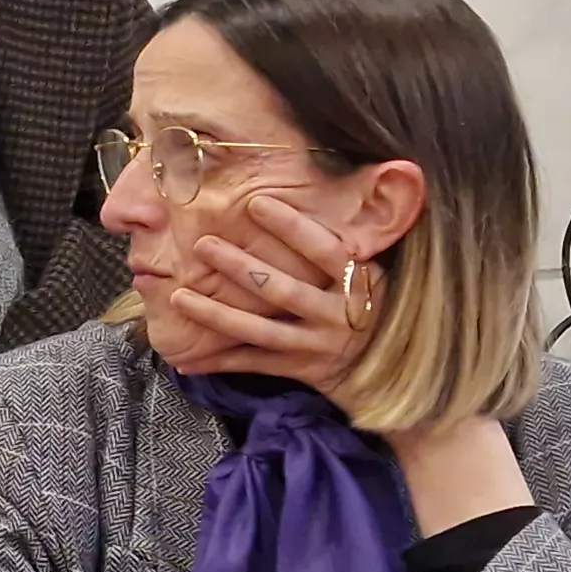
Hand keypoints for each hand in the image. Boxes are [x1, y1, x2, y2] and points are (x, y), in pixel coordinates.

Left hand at [158, 191, 368, 391]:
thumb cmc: (372, 308)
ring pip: (260, 329)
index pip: (325, 251)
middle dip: (239, 267)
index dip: (293, 228)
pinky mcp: (302, 369)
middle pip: (283, 289)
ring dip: (216, 314)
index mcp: (358, 282)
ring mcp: (319, 345)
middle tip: (202, 245)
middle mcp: (338, 314)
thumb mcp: (371, 277)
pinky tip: (184, 358)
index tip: (256, 204)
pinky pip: (254, 363)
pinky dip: (219, 361)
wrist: (393, 373)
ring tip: (178, 297)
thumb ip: (340, 250)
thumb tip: (305, 198)